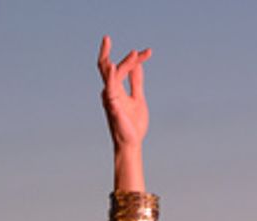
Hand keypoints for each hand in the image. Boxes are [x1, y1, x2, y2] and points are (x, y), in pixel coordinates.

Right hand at [97, 36, 151, 150]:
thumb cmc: (133, 122)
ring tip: (132, 55)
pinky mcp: (112, 105)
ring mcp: (110, 97)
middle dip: (113, 54)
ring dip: (122, 64)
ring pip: (109, 74)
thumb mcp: (138, 97)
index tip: (148, 53)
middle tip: (121, 43)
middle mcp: (110, 90)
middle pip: (107, 66)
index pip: (122, 68)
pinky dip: (111, 77)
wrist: (131, 141)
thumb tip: (138, 66)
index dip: (135, 59)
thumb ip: (136, 82)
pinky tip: (113, 67)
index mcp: (116, 88)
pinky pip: (110, 89)